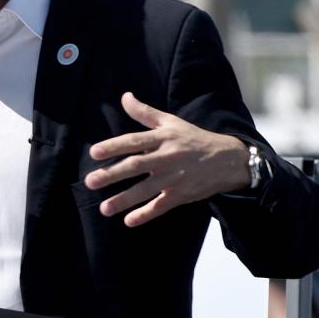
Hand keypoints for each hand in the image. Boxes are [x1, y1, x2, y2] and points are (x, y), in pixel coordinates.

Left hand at [84, 92, 249, 226]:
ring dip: (124, 200)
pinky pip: (161, 206)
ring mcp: (175, 178)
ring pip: (146, 190)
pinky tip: (129, 221)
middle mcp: (167, 157)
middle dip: (112, 174)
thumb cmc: (194, 139)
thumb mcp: (171, 122)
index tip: (94, 152)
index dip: (114, 146)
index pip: (134, 141)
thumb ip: (145, 112)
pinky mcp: (182, 195)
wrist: (228, 159)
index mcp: (163, 138)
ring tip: (104, 209)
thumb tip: (124, 96)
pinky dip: (146, 214)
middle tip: (90, 182)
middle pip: (136, 166)